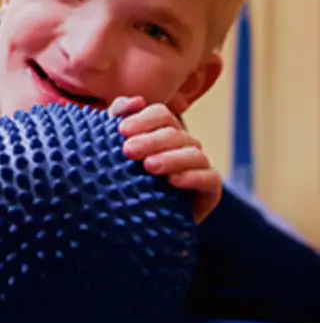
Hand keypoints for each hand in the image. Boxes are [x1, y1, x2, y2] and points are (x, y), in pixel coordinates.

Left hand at [109, 96, 222, 222]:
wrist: (132, 222)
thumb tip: (135, 100)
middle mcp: (183, 145)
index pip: (160, 114)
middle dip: (150, 140)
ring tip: (149, 166)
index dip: (143, 119)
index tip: (120, 130)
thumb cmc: (121, 179)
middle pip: (174, 132)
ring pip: (193, 153)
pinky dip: (192, 177)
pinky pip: (210, 179)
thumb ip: (120, 118)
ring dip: (171, 157)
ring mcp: (198, 167)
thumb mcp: (113, 149)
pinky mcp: (210, 190)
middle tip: (128, 151)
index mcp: (162, 131)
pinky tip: (173, 182)